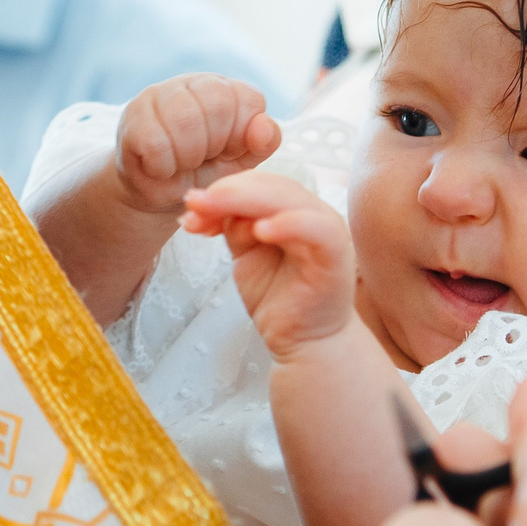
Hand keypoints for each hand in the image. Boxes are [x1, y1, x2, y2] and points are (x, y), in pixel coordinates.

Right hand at [114, 76, 280, 214]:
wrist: (158, 197)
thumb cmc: (203, 174)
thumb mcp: (241, 163)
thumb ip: (262, 143)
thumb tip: (263, 124)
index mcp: (227, 89)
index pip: (249, 99)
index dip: (240, 136)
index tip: (225, 151)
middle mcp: (193, 82)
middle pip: (218, 105)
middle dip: (213, 146)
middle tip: (199, 159)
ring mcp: (159, 93)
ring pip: (185, 120)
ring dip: (187, 157)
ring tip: (180, 163)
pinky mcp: (132, 115)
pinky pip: (156, 143)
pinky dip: (162, 166)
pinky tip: (159, 166)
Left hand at [182, 169, 354, 359]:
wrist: (304, 342)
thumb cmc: (277, 297)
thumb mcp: (246, 254)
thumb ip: (234, 227)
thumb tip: (203, 204)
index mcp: (292, 208)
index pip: (258, 183)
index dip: (224, 189)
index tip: (190, 205)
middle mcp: (312, 212)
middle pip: (271, 186)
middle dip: (228, 192)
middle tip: (194, 202)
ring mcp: (327, 231)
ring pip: (289, 200)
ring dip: (247, 201)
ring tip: (212, 210)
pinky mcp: (336, 255)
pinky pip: (315, 229)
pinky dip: (288, 224)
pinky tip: (260, 230)